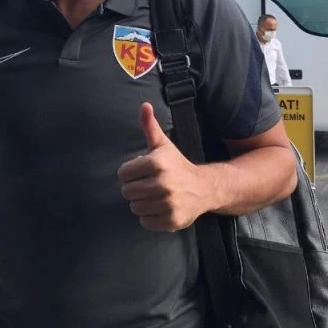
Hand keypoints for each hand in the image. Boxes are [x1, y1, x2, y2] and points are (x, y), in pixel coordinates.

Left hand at [117, 103, 211, 230]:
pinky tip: (160, 208)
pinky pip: (145, 222)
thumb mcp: (163, 145)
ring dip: (141, 203)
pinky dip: (150, 217)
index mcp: (157, 163)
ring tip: (155, 196)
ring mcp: (168, 204)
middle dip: (135, 189)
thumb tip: (144, 105)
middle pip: (127, 192)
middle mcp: (163, 183)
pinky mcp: (172, 221)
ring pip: (135, 208)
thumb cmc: (177, 165)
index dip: (129, 174)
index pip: (123, 174)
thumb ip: (150, 126)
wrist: (204, 188)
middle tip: (148, 185)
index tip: (140, 173)